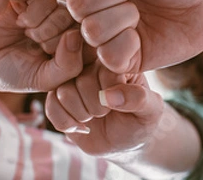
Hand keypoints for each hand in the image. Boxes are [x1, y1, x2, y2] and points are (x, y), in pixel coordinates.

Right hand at [0, 0, 81, 92]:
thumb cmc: (11, 73)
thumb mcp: (42, 79)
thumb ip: (67, 65)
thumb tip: (76, 35)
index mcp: (73, 46)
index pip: (88, 40)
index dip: (67, 49)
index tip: (47, 59)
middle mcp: (63, 24)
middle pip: (72, 19)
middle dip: (49, 34)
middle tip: (33, 41)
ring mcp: (45, 8)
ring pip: (55, 4)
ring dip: (36, 20)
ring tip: (23, 29)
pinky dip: (25, 7)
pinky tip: (14, 16)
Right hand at [46, 61, 163, 155]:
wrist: (124, 140)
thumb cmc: (140, 120)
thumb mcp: (151, 111)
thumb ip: (139, 99)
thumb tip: (110, 96)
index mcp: (114, 61)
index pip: (104, 70)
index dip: (112, 93)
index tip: (122, 103)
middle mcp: (89, 66)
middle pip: (81, 81)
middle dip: (96, 107)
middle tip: (107, 112)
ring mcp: (70, 81)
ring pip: (63, 93)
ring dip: (82, 114)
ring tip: (94, 117)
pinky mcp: (56, 98)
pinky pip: (51, 108)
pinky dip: (67, 123)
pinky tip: (81, 126)